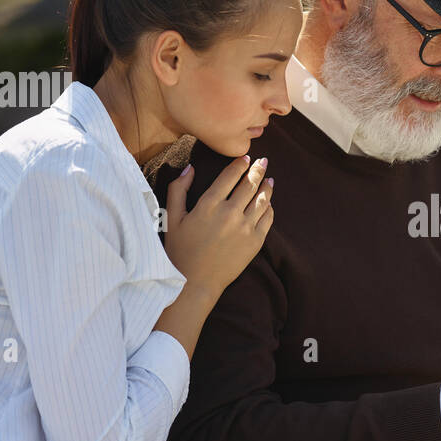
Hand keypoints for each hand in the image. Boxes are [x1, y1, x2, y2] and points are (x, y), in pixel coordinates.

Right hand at [163, 156, 273, 297]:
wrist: (195, 282)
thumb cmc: (180, 250)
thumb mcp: (172, 218)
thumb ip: (178, 190)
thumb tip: (189, 168)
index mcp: (208, 204)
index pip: (230, 176)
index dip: (240, 165)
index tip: (246, 158)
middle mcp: (229, 213)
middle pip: (249, 185)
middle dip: (258, 170)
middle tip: (263, 162)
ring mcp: (245, 228)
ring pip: (262, 200)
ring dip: (267, 187)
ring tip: (269, 179)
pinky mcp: (255, 242)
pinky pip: (267, 218)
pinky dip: (269, 207)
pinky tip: (268, 202)